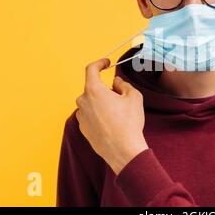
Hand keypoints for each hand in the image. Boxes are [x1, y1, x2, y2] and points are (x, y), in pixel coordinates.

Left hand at [75, 58, 148, 174]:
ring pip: (91, 102)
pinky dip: (99, 115)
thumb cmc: (128, 123)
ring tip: (118, 114)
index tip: (107, 63)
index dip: (100, 63)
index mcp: (93, 90)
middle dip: (106, 89)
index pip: (91, 69)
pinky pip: (90, 115)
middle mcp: (82, 102)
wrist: (123, 150)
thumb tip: (116, 82)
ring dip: (102, 103)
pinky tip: (112, 123)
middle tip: (121, 98)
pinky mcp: (83, 128)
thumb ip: (123, 84)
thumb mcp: (133, 97)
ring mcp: (81, 116)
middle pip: (93, 88)